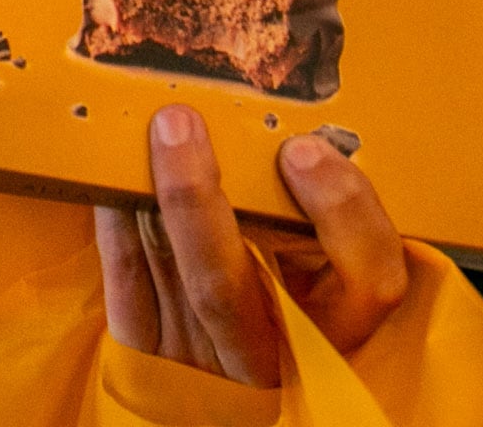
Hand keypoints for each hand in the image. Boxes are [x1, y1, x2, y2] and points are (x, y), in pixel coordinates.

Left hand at [94, 106, 410, 386]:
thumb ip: (321, 209)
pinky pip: (124, 271)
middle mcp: (264, 353)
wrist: (227, 360)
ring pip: (162, 266)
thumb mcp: (327, 255)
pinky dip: (116, 214)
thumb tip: (288, 138)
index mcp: (335, 324)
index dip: (340, 212)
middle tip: (179, 122)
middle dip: (193, 198)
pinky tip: (114, 169)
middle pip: (222, 286)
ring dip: (144, 190)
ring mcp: (196, 355)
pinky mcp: (143, 345)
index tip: (303, 149)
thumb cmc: (294, 282)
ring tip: (142, 129)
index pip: (367, 282)